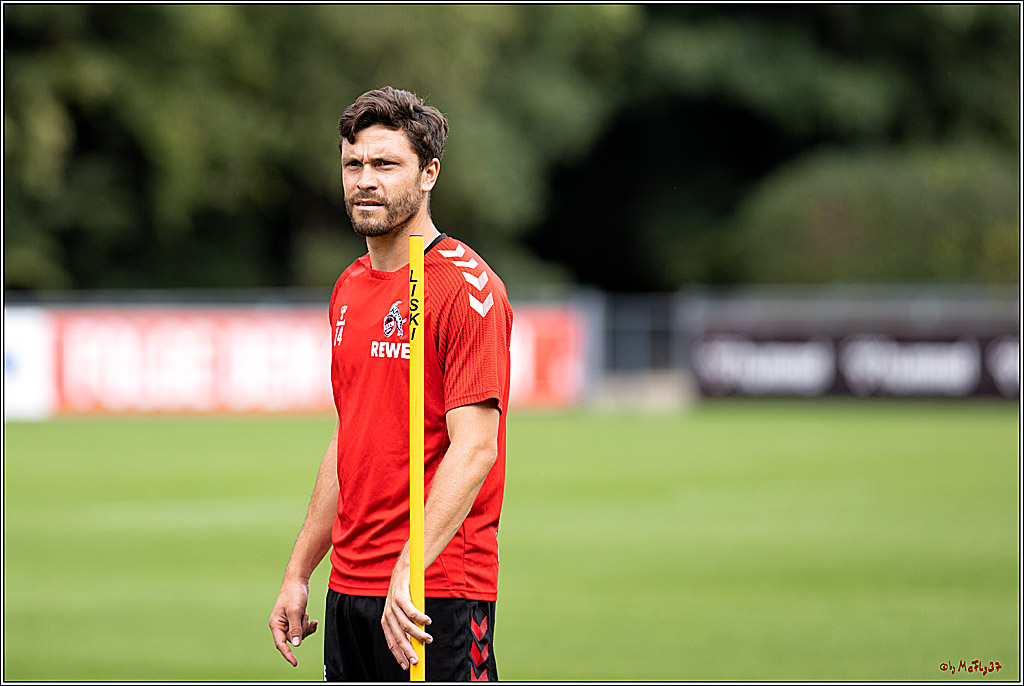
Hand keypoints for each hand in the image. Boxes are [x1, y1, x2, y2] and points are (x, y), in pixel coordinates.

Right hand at [269, 578, 318, 666]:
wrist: (297, 580)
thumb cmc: (293, 593)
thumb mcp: (295, 612)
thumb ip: (295, 629)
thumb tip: (296, 644)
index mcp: (276, 624)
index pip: (281, 644)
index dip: (287, 654)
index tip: (295, 662)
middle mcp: (280, 625)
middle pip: (292, 639)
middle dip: (301, 631)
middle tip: (303, 618)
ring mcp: (288, 622)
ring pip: (299, 634)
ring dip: (305, 627)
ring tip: (305, 614)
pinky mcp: (295, 619)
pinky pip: (303, 629)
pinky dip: (309, 626)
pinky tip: (313, 621)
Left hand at [381, 545, 431, 669]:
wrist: (403, 572)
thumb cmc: (405, 595)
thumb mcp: (403, 613)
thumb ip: (406, 627)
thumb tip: (415, 645)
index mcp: (386, 621)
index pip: (391, 642)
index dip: (398, 655)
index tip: (406, 665)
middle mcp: (387, 614)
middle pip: (398, 637)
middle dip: (408, 650)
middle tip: (417, 659)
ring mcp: (393, 605)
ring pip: (406, 625)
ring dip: (418, 634)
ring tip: (428, 639)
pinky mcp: (401, 596)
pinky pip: (411, 611)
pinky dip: (420, 618)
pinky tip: (428, 622)